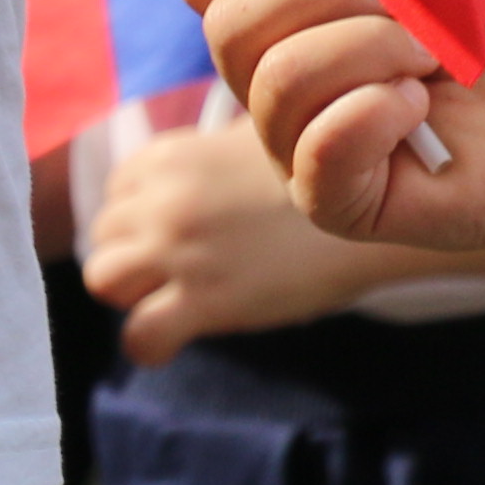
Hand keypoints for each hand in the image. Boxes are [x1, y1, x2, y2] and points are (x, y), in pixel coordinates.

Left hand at [77, 116, 373, 359]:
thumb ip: (211, 156)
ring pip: (103, 278)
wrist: (382, 201)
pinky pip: (140, 335)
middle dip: (132, 254)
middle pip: (104, 234)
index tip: (175, 231)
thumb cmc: (326, 170)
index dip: (140, 216)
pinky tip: (170, 342)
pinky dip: (147, 345)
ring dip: (130, 293)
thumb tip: (204, 166)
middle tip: (176, 271)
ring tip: (170, 301)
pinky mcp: (205, 299)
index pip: (117, 192)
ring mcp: (177, 249)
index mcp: (167, 158)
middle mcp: (161, 200)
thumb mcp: (256, 140)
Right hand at [192, 0, 484, 257]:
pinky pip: (318, 147)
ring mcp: (293, 147)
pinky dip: (377, 112)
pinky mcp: (332, 202)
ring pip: (280, 78)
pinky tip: (421, 110)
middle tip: (407, 7)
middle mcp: (271, 84)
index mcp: (281, 19)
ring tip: (433, 60)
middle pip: (231, 25)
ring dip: (370, 50)